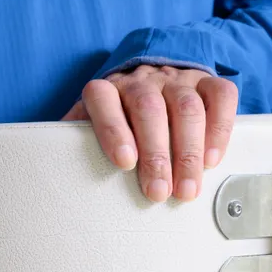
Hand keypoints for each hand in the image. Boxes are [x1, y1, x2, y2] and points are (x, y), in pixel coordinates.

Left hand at [63, 65, 237, 202]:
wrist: (150, 78)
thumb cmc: (116, 117)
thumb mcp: (89, 125)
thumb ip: (73, 143)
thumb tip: (50, 170)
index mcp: (107, 89)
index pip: (103, 100)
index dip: (113, 130)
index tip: (124, 162)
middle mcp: (141, 80)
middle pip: (150, 109)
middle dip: (156, 155)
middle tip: (158, 193)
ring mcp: (176, 79)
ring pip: (187, 108)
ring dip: (188, 152)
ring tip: (186, 189)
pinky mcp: (206, 82)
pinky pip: (220, 97)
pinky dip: (219, 130)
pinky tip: (210, 160)